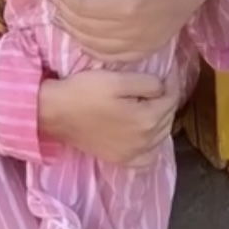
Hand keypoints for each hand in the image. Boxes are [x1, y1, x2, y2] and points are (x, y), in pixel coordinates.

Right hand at [39, 66, 179, 167]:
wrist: (55, 113)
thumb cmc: (84, 92)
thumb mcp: (118, 80)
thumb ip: (148, 83)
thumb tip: (164, 87)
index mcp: (147, 119)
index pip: (171, 98)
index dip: (172, 81)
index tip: (170, 68)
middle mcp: (145, 141)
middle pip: (168, 117)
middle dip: (167, 98)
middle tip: (160, 82)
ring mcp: (132, 153)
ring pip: (162, 135)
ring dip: (162, 118)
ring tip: (152, 102)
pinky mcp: (120, 159)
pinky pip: (148, 158)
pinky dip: (153, 147)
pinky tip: (147, 135)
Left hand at [49, 0, 220, 62]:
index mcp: (131, 5)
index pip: (84, 5)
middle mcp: (132, 30)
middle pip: (84, 26)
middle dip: (62, 10)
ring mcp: (138, 44)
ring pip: (92, 44)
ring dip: (71, 30)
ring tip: (57, 15)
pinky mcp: (143, 51)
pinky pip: (109, 57)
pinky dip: (89, 49)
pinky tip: (78, 36)